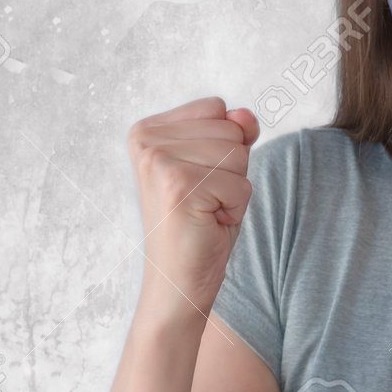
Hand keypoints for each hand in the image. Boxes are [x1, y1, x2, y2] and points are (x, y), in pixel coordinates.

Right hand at [126, 96, 259, 320]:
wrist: (177, 283)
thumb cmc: (201, 223)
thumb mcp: (221, 166)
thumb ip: (234, 132)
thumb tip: (246, 116)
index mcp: (148, 130)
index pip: (218, 108)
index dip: (224, 146)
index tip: (199, 179)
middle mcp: (146, 140)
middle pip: (231, 129)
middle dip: (231, 169)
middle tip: (203, 200)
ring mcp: (159, 162)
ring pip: (239, 154)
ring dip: (234, 188)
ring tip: (204, 210)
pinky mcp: (178, 186)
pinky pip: (241, 183)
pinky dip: (235, 208)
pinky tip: (208, 223)